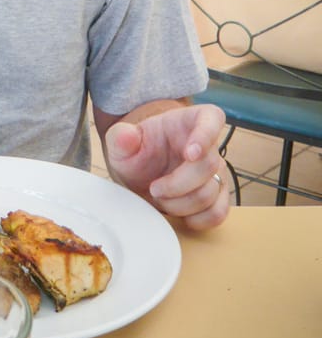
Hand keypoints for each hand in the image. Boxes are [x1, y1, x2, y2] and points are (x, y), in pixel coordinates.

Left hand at [103, 103, 228, 229]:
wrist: (140, 174)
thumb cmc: (137, 152)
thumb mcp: (121, 142)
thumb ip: (121, 137)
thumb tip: (126, 136)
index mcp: (189, 121)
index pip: (212, 118)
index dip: (206, 135)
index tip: (190, 154)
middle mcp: (208, 146)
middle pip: (209, 165)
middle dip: (177, 184)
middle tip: (154, 189)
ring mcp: (216, 172)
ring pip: (211, 192)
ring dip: (181, 204)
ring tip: (160, 199)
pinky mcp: (217, 196)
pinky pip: (218, 213)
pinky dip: (197, 219)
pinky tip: (178, 214)